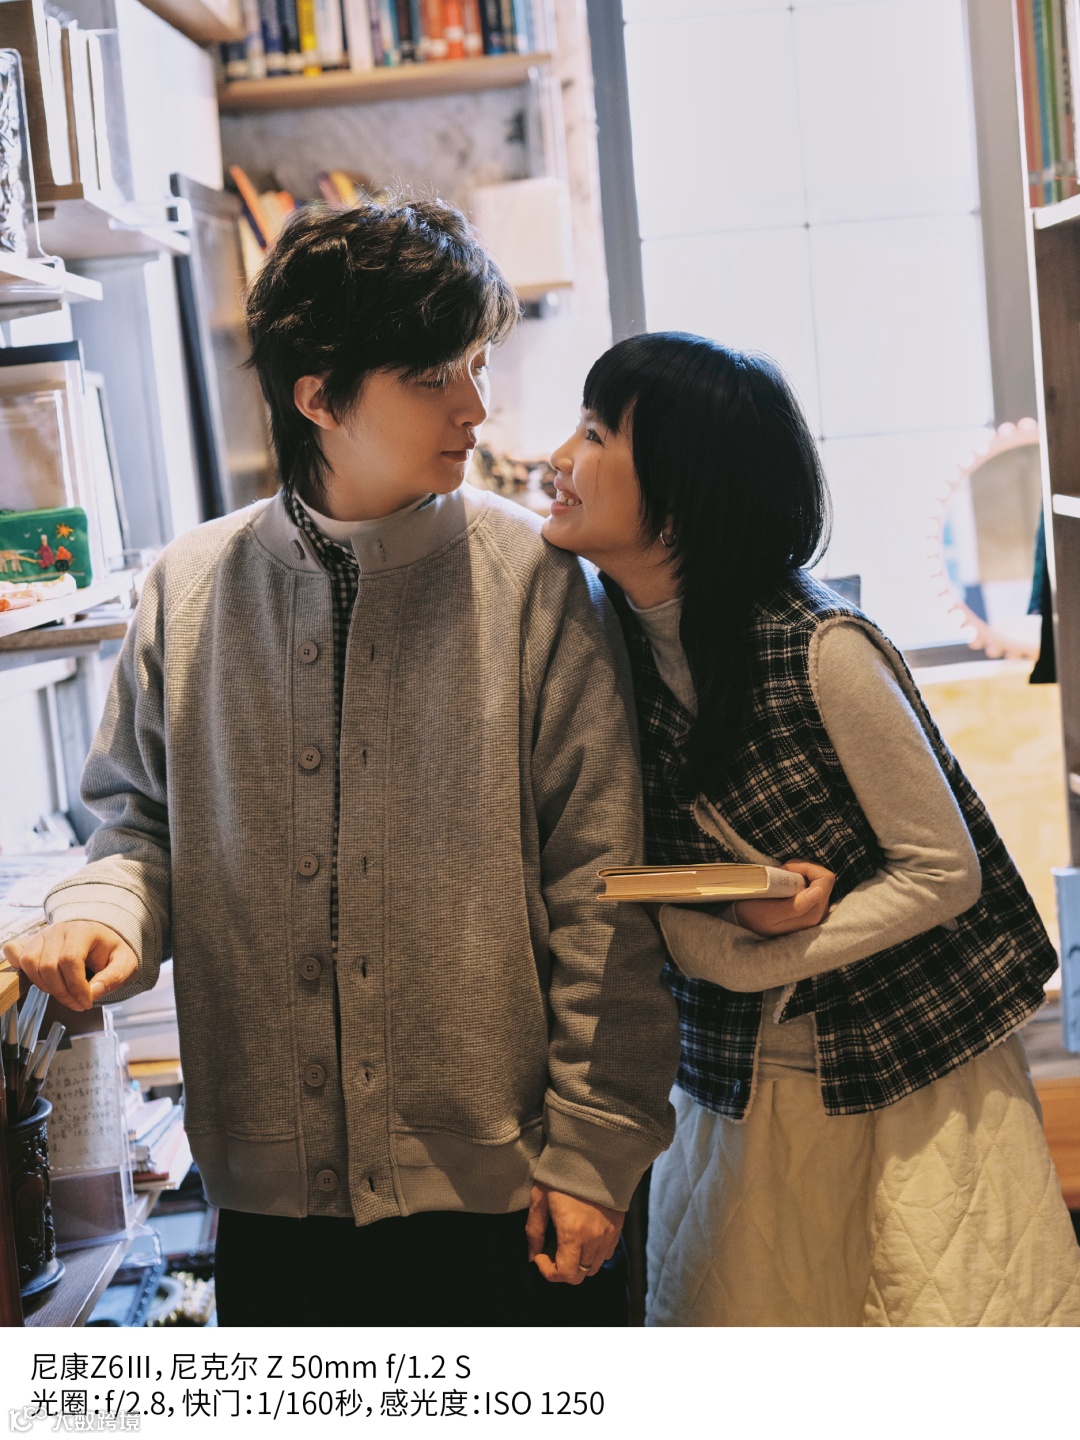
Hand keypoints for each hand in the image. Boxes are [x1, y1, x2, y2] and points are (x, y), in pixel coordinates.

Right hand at [2, 922, 137, 1010]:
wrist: (101, 936)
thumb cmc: (111, 950)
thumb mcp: (125, 963)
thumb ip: (114, 977)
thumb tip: (94, 992)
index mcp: (83, 930)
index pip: (70, 960)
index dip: (76, 987)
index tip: (86, 1002)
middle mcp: (59, 930)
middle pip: (48, 966)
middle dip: (62, 992)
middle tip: (77, 1003)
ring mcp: (42, 935)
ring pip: (30, 963)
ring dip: (45, 986)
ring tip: (64, 993)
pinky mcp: (31, 942)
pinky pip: (16, 955)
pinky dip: (25, 971)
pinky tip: (43, 981)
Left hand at [525, 1182, 623, 1284]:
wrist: (593, 1154)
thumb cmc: (562, 1174)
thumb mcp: (540, 1199)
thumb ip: (534, 1231)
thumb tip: (532, 1256)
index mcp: (573, 1232)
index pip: (565, 1274)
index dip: (548, 1272)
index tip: (540, 1256)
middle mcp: (594, 1238)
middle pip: (580, 1275)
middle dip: (562, 1269)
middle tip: (552, 1249)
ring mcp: (609, 1234)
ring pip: (594, 1267)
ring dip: (579, 1262)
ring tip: (568, 1241)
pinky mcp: (617, 1227)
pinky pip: (607, 1253)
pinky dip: (594, 1254)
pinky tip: (584, 1236)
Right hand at [732, 861, 835, 936]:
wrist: (742, 926)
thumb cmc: (751, 917)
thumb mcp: (768, 912)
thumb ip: (796, 905)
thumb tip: (819, 891)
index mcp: (811, 914)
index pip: (824, 878)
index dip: (805, 867)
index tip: (785, 869)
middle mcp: (818, 914)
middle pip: (822, 879)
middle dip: (801, 870)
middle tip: (779, 873)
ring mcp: (815, 913)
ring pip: (818, 882)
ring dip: (799, 875)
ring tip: (778, 880)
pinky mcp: (810, 911)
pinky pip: (812, 888)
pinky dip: (798, 882)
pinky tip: (782, 887)